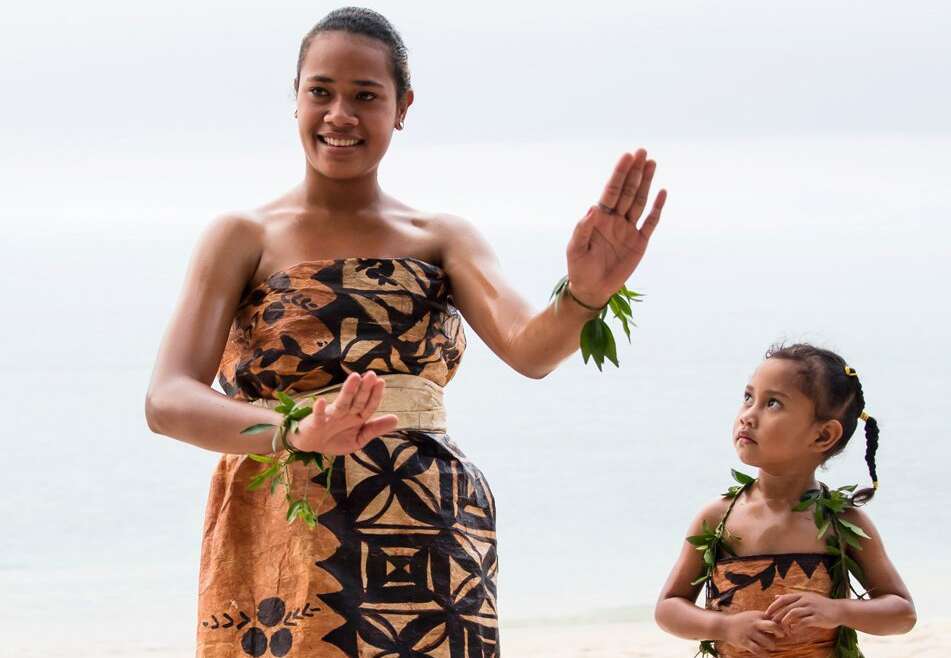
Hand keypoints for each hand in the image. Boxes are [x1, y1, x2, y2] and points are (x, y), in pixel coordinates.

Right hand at [291, 372, 398, 454]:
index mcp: (356, 417)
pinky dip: (319, 410)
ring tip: (355, 377)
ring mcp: (330, 417)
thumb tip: (396, 419)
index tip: (381, 382)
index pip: (369, 405)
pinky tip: (321, 401)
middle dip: (364, 388)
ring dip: (348, 391)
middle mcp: (345, 413)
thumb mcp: (358, 439)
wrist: (310, 445)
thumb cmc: (335, 438)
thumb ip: (375, 429)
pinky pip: (317, 416)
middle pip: (357, 400)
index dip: (375, 395)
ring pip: (341, 403)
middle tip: (371, 374)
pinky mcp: (315, 423)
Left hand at [566, 148, 666, 306]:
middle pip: (627, 191)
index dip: (619, 174)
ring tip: (652, 163)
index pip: (611, 191)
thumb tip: (593, 209)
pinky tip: (661, 192)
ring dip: (645, 183)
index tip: (626, 157)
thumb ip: (583, 229)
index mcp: (599, 218)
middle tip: (642, 152)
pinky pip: (650, 223)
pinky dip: (656, 208)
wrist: (592, 289)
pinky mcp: (639, 243)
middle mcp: (615, 220)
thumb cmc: (579, 268)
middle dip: (634, 172)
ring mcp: (628, 230)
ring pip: (639, 202)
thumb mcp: (575, 249)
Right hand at [722, 610, 785, 655]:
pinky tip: (766, 655)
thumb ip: (765, 619)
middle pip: (772, 626)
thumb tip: (782, 623)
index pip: (774, 618)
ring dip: (772, 646)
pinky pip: (757, 650)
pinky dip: (764, 654)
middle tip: (781, 636)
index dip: (782, 624)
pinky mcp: (744, 641)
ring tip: (771, 647)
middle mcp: (754, 623)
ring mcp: (749, 632)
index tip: (785, 629)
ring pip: (767, 642)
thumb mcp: (752, 616)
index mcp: (757, 615)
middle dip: (780, 632)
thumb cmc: (742, 621)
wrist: (724, 625)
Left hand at [765, 592, 843, 631]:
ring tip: (781, 627)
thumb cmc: (821, 605)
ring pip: (794, 613)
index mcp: (801, 595)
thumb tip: (776, 596)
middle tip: (772, 623)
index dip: (774, 606)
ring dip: (786, 620)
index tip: (766, 613)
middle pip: (787, 607)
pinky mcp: (817, 617)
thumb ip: (791, 598)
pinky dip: (797, 627)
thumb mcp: (806, 598)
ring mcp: (811, 608)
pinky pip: (804, 622)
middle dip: (777, 615)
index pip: (783, 599)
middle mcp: (805, 600)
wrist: (839, 610)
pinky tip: (793, 631)